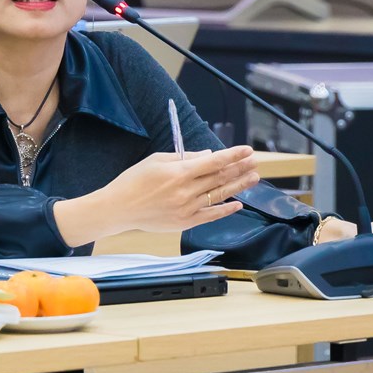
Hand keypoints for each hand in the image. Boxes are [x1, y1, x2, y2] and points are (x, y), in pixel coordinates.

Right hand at [57, 146, 259, 244]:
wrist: (118, 209)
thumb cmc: (133, 181)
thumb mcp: (157, 160)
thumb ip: (185, 158)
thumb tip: (209, 156)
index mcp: (178, 172)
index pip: (213, 162)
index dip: (233, 155)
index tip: (247, 150)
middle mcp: (186, 191)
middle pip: (220, 178)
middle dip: (239, 168)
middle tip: (254, 162)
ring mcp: (186, 209)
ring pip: (219, 195)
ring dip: (238, 186)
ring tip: (253, 178)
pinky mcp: (184, 222)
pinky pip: (210, 216)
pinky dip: (225, 210)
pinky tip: (238, 204)